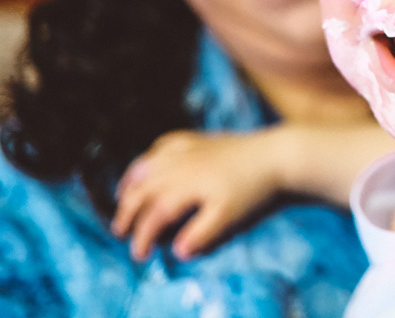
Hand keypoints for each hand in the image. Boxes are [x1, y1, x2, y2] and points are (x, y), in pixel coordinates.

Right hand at [111, 130, 280, 260]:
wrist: (274, 154)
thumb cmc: (251, 188)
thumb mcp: (228, 216)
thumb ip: (201, 233)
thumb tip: (177, 251)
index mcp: (183, 186)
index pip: (154, 215)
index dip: (142, 236)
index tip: (139, 255)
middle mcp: (177, 165)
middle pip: (142, 189)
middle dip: (127, 212)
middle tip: (120, 231)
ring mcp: (186, 148)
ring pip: (147, 165)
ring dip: (130, 183)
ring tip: (121, 198)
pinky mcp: (196, 139)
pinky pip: (163, 143)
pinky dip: (149, 156)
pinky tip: (148, 163)